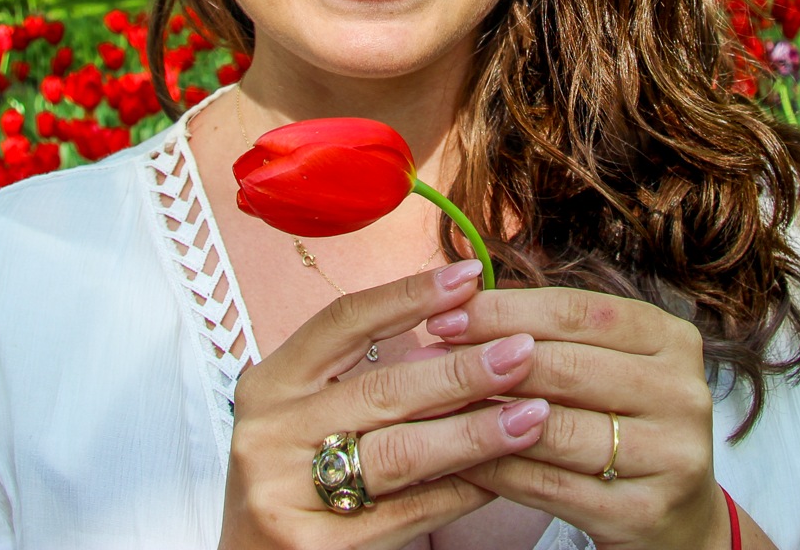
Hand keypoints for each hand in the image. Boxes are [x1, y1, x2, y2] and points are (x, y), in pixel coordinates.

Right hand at [218, 260, 553, 549]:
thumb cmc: (296, 484)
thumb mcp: (310, 418)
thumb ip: (366, 377)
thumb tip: (463, 327)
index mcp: (268, 386)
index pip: (343, 322)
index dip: (408, 295)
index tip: (469, 277)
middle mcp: (269, 434)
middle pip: (382, 388)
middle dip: (462, 369)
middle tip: (522, 352)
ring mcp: (286, 493)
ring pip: (402, 451)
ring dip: (475, 431)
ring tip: (530, 415)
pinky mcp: (315, 547)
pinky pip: (411, 511)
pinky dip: (464, 490)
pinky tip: (503, 474)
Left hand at [430, 288, 729, 549]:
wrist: (678, 519)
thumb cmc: (626, 427)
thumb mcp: (609, 368)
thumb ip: (555, 335)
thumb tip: (464, 302)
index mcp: (673, 340)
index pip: (578, 312)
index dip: (506, 309)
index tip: (446, 311)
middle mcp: (682, 392)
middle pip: (566, 366)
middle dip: (486, 358)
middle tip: (429, 356)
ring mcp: (670, 455)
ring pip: (554, 428)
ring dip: (483, 416)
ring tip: (433, 405)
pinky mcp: (643, 512)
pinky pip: (549, 485)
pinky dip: (497, 470)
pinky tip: (458, 458)